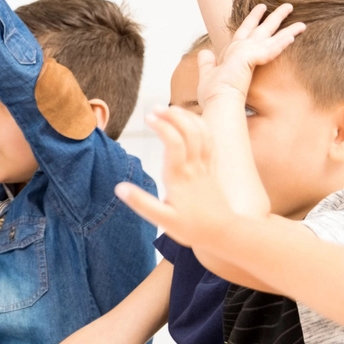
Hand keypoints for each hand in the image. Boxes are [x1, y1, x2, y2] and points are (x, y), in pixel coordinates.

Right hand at [115, 106, 239, 246]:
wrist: (223, 234)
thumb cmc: (192, 228)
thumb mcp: (163, 221)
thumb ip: (141, 203)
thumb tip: (120, 188)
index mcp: (180, 177)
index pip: (173, 142)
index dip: (162, 126)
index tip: (148, 118)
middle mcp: (194, 167)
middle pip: (189, 131)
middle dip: (173, 115)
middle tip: (155, 109)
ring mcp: (205, 166)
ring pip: (202, 133)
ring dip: (187, 117)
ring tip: (171, 109)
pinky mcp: (212, 169)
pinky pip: (210, 141)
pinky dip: (202, 127)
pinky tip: (192, 121)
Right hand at [200, 1, 302, 108]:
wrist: (218, 100)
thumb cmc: (213, 92)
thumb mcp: (208, 74)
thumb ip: (207, 62)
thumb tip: (205, 52)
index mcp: (230, 51)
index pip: (244, 30)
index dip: (253, 19)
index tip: (261, 9)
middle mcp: (239, 47)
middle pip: (261, 27)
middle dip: (274, 16)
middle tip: (288, 6)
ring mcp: (245, 51)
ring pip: (271, 36)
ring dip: (285, 26)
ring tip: (296, 14)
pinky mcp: (250, 58)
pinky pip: (271, 50)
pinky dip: (281, 43)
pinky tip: (292, 36)